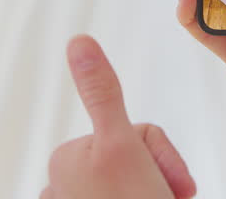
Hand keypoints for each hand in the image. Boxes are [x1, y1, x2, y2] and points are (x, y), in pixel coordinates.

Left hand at [40, 36, 196, 198]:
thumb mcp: (120, 145)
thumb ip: (103, 94)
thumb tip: (79, 42)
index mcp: (66, 157)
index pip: (133, 132)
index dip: (158, 154)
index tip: (158, 178)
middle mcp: (65, 182)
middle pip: (133, 156)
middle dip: (158, 175)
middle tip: (161, 195)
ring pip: (135, 181)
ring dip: (154, 191)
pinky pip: (129, 198)